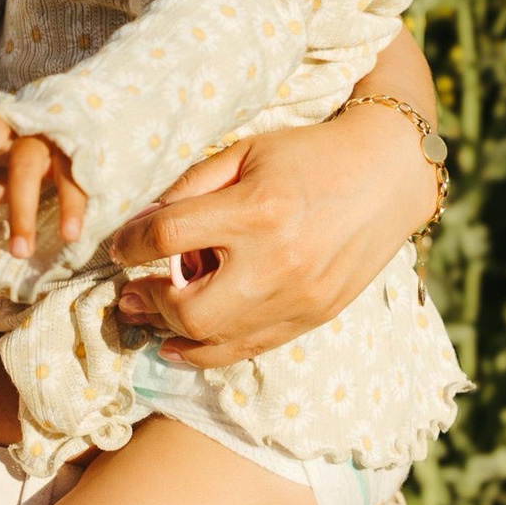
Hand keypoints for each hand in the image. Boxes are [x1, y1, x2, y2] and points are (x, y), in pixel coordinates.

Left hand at [0, 107, 89, 257]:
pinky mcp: (71, 151)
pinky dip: (70, 207)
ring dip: (21, 210)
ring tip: (19, 252)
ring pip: (26, 164)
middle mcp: (4, 128)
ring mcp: (39, 136)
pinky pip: (70, 177)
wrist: (71, 139)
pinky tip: (69, 236)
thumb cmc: (10, 165)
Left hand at [108, 33, 439, 364]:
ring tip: (148, 320)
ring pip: (214, 341)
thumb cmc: (309, 155)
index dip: (130, 244)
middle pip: (186, 308)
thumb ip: (191, 186)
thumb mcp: (246, 151)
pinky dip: (208, 353)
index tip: (118, 246)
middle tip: (127, 294)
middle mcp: (275, 262)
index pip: (167, 238)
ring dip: (170, 333)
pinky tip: (181, 345)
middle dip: (146, 302)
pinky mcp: (311, 318)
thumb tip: (140, 222)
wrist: (387, 176)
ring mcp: (296, 298)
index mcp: (256, 209)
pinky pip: (249, 349)